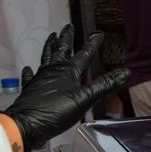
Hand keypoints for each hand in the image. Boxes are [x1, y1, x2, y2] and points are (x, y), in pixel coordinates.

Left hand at [3, 28, 130, 151]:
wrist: (25, 125)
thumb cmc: (54, 112)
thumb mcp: (84, 99)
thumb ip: (103, 85)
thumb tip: (124, 73)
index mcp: (68, 72)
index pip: (84, 54)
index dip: (92, 44)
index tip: (99, 33)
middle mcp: (53, 71)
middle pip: (61, 50)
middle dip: (66, 38)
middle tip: (68, 27)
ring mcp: (40, 79)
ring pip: (45, 58)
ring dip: (49, 47)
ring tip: (51, 37)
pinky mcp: (30, 89)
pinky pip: (29, 77)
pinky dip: (30, 72)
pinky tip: (28, 69)